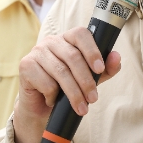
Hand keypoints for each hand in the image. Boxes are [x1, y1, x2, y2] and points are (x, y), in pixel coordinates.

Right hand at [14, 27, 121, 142]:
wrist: (41, 107)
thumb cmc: (66, 88)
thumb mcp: (90, 78)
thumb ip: (105, 68)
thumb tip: (117, 57)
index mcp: (68, 38)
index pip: (81, 34)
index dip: (92, 51)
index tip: (100, 70)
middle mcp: (51, 41)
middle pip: (73, 56)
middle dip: (86, 80)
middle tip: (93, 98)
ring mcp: (37, 51)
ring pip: (60, 71)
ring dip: (74, 93)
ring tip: (81, 108)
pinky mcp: (25, 65)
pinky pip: (45, 82)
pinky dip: (53, 95)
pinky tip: (53, 100)